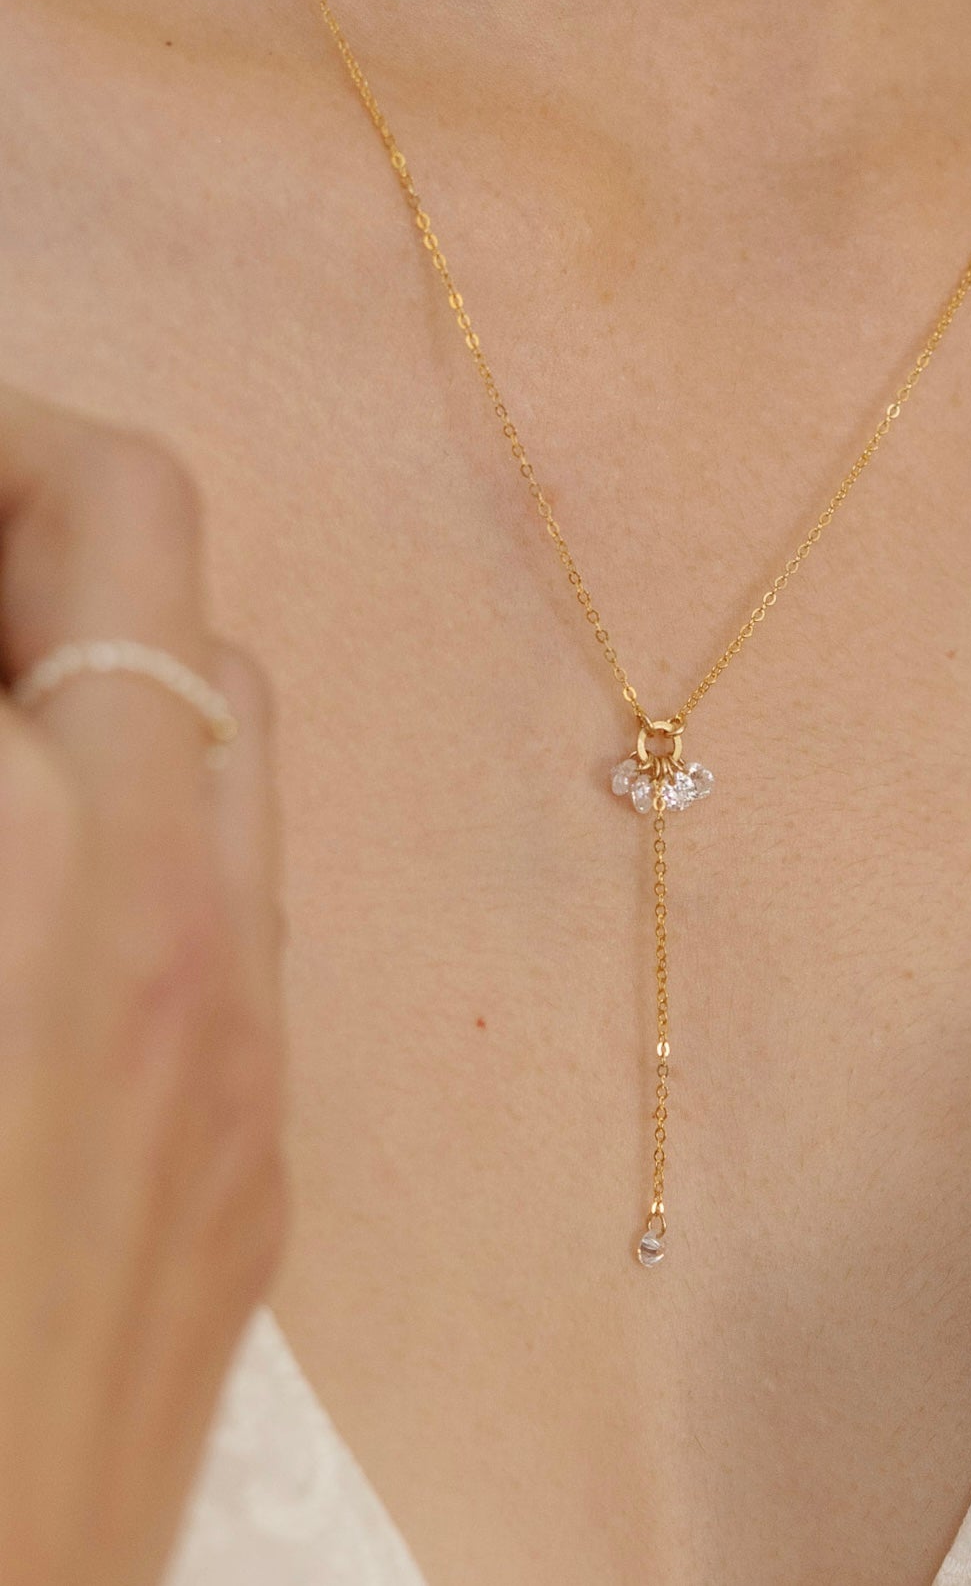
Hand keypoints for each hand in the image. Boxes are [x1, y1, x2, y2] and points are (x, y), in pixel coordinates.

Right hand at [0, 387, 285, 1585]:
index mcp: (54, 877)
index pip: (89, 524)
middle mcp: (188, 931)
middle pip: (173, 582)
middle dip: (28, 510)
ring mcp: (247, 1044)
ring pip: (216, 730)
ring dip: (89, 650)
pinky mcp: (254, 1153)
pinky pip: (222, 883)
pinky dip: (126, 803)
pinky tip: (19, 858)